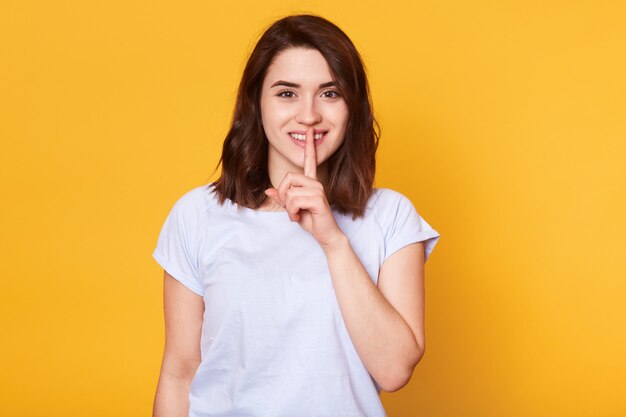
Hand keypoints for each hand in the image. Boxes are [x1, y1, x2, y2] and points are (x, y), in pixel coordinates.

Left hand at [264, 127, 345, 247]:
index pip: (309, 160)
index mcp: (311, 182)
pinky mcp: (318, 199)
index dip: (309, 145)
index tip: (310, 130)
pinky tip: (300, 217)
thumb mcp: (293, 209)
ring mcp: (318, 190)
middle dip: (283, 195)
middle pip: (288, 178)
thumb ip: (282, 199)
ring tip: (297, 214)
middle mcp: (315, 183)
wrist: (326, 235)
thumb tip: (269, 190)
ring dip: (288, 207)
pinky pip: (294, 201)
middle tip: (291, 208)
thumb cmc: (312, 221)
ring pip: (289, 192)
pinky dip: (292, 212)